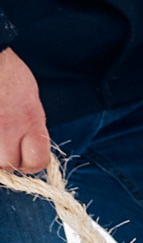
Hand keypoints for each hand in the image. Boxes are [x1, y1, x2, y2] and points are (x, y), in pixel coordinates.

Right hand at [0, 48, 49, 173]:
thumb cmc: (12, 78)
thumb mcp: (32, 105)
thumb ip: (32, 130)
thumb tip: (29, 152)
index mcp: (31, 121)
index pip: (37, 161)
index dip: (32, 163)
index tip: (27, 158)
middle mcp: (9, 127)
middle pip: (9, 164)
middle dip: (7, 161)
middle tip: (5, 148)